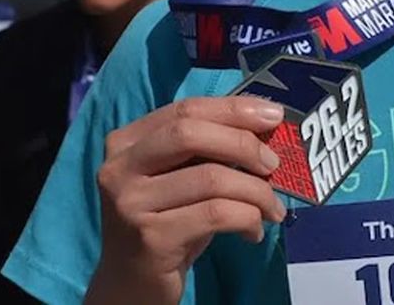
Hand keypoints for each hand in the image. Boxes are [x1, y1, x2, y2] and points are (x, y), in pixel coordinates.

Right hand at [86, 96, 286, 304]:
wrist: (132, 285)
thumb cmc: (166, 221)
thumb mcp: (182, 176)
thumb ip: (210, 147)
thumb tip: (266, 121)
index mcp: (127, 141)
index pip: (185, 109)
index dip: (233, 109)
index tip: (273, 115)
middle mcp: (120, 167)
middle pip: (191, 134)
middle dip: (243, 143)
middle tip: (273, 163)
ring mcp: (131, 204)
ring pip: (210, 177)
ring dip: (256, 190)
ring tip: (273, 208)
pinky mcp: (150, 239)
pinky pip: (215, 214)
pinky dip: (247, 218)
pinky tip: (254, 231)